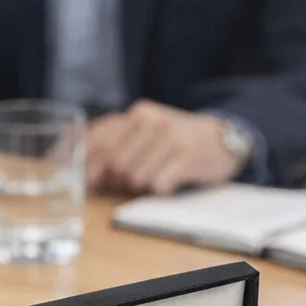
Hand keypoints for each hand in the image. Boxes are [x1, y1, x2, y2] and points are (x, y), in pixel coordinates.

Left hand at [87, 100, 242, 194]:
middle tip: (128, 185)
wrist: (222, 140)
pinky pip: (158, 186)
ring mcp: (170, 139)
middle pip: (114, 164)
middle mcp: (152, 122)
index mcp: (138, 114)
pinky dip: (160, 191)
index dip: (85, 166)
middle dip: (117, 181)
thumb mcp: (148, 134)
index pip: (98, 139)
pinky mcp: (187, 158)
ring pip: (134, 178)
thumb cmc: (178, 143)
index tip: (83, 184)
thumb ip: (117, 145)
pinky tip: (170, 184)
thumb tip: (83, 174)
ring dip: (141, 188)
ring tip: (156, 180)